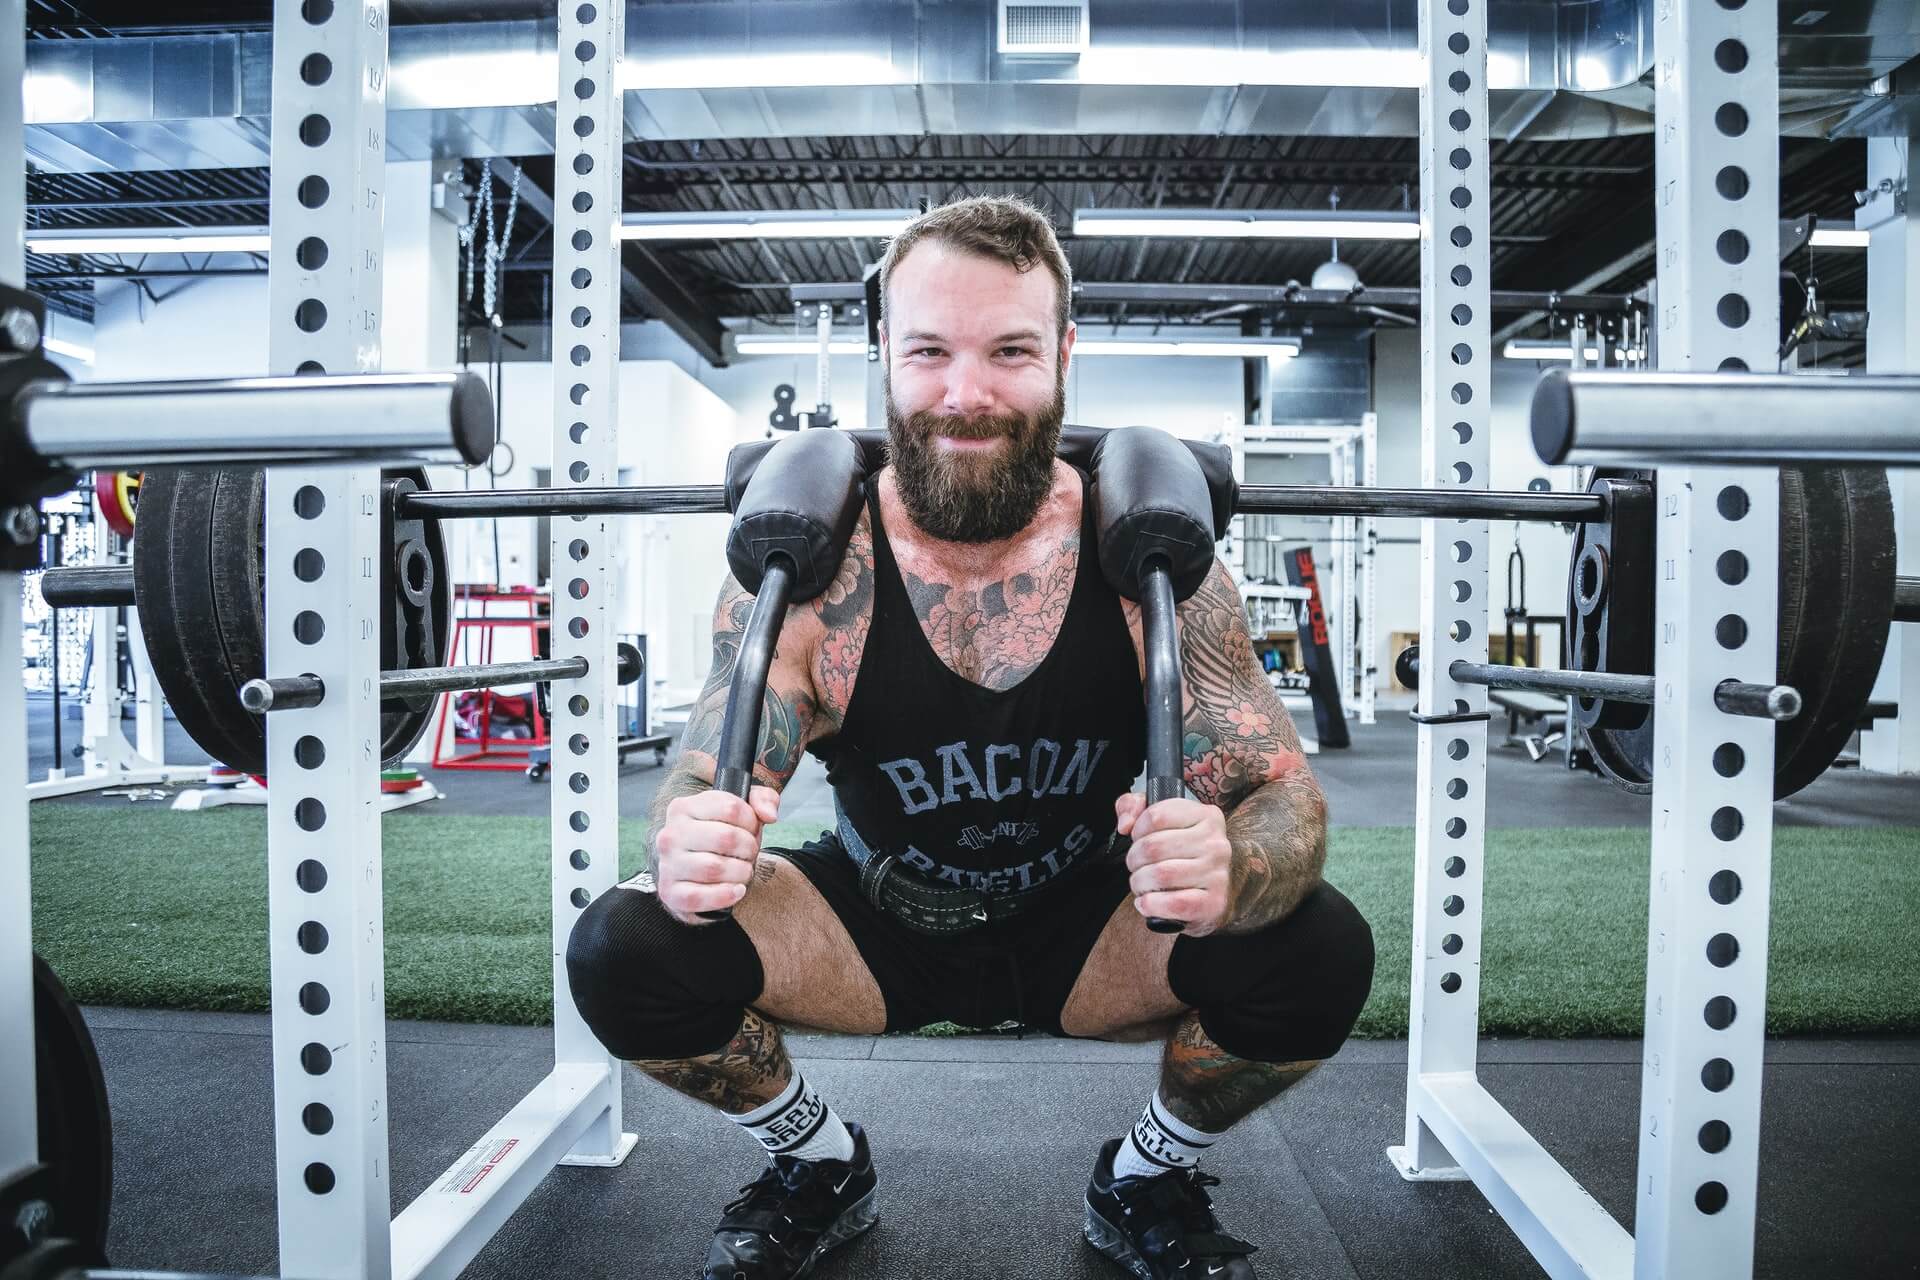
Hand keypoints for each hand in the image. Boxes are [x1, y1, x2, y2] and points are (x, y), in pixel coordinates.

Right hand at [652, 784, 780, 924]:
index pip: (730, 807)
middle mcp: (671, 834)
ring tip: (743, 871)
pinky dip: (725, 895)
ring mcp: (668, 864)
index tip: (752, 829)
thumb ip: (762, 799)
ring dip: (741, 872)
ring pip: (715, 867)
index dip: (751, 821)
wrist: (697, 875)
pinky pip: (699, 896)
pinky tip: (737, 890)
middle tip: (749, 854)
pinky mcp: (670, 892)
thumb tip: (769, 814)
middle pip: (725, 837)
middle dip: (748, 848)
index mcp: (683, 807)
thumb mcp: (742, 812)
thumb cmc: (721, 839)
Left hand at [1115, 793, 1231, 936]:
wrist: (1211, 893)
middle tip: (1137, 867)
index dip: (1137, 830)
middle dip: (1134, 860)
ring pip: (1160, 875)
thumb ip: (1133, 806)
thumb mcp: (1159, 820)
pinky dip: (1150, 904)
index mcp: (1207, 817)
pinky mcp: (1214, 903)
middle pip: (1153, 847)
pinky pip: (1172, 903)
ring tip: (1142, 884)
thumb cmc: (1182, 855)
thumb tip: (1125, 823)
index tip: (1139, 840)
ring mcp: (1218, 874)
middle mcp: (1216, 844)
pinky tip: (1147, 902)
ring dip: (1139, 883)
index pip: (1156, 816)